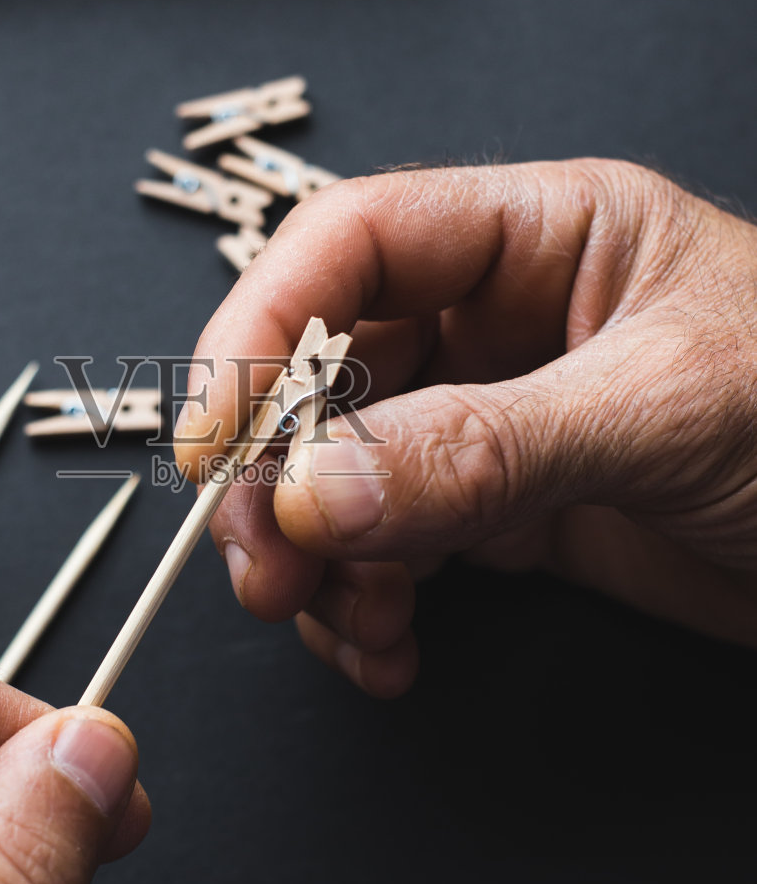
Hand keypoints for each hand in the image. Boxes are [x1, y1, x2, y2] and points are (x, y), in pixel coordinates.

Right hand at [175, 159, 756, 695]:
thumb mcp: (667, 412)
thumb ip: (485, 447)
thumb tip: (312, 487)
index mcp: (543, 234)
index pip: (353, 242)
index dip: (261, 325)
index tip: (215, 439)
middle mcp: (504, 319)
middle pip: (323, 368)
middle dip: (278, 473)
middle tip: (263, 567)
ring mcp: (499, 419)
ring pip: (343, 471)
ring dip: (314, 554)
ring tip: (340, 627)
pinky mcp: (509, 514)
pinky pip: (392, 548)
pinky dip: (366, 605)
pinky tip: (386, 649)